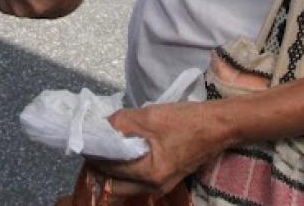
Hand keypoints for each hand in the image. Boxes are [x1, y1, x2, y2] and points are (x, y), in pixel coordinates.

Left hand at [87, 102, 227, 196]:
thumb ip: (121, 123)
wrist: (218, 126)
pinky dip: (125, 169)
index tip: (84, 138)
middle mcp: (153, 186)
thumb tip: (100, 126)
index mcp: (149, 173)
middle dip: (99, 166)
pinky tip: (122, 150)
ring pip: (124, 184)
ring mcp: (160, 185)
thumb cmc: (186, 121)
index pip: (109, 168)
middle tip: (92, 145)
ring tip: (104, 147)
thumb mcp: (149, 116)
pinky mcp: (165, 179)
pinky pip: (136, 180)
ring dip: (111, 169)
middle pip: (113, 183)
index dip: (93, 153)